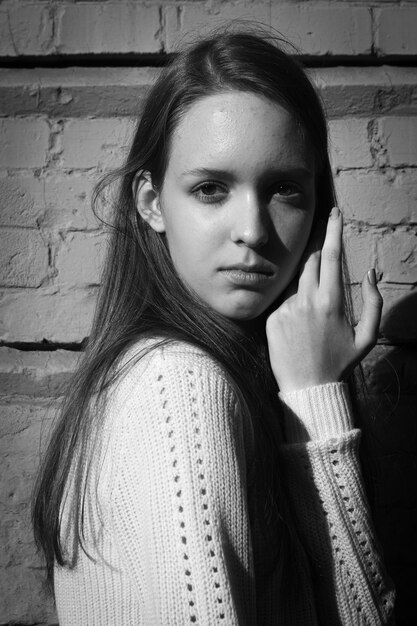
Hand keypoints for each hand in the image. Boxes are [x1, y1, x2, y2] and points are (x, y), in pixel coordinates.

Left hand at [265, 207, 382, 393]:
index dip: (333, 231)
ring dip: (306, 289)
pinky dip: (293, 307)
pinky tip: (299, 330)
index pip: (331, 256)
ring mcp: (286, 309)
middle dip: (318, 258)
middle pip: (310, 263)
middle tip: (325, 271)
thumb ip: (373, 302)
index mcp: (331, 302)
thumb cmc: (340, 363)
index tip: (334, 212)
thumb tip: (370, 274)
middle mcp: (306, 301)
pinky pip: (283, 302)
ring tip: (313, 319)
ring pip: (296, 283)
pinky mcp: (271, 318)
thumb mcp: (367, 337)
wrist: (307, 387)